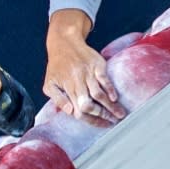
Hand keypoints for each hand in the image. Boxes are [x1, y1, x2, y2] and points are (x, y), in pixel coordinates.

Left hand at [44, 10, 125, 125]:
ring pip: (99, 94)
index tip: (103, 125)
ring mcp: (88, 74)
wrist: (64, 43)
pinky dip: (110, 89)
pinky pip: (105, 79)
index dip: (91, 120)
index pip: (79, 111)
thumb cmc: (57, 66)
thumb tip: (70, 112)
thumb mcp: (50, 84)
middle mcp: (77, 83)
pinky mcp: (97, 65)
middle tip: (114, 122)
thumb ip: (58, 100)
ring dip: (111, 106)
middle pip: (90, 105)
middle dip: (103, 116)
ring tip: (120, 114)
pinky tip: (115, 98)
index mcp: (67, 90)